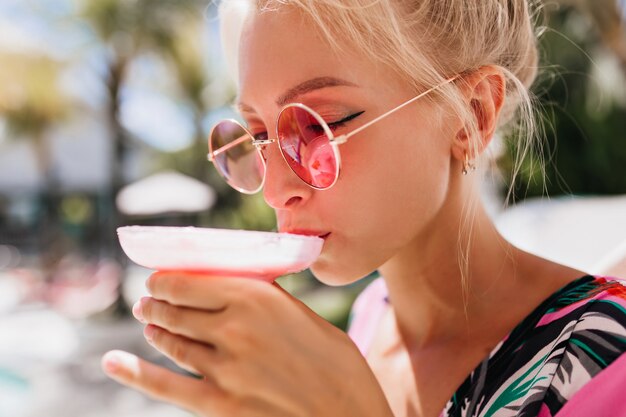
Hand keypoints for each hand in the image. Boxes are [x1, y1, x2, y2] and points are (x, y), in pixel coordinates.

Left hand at [101, 271, 393, 416]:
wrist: (349, 416)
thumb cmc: (337, 363)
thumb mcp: (303, 315)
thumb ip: (264, 300)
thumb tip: (233, 287)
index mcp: (255, 297)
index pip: (186, 282)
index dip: (164, 280)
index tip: (159, 280)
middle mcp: (233, 328)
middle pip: (174, 311)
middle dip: (156, 304)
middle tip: (148, 302)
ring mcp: (223, 369)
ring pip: (171, 343)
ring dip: (155, 331)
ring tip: (150, 325)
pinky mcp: (219, 405)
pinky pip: (164, 385)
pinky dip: (134, 373)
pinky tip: (114, 362)